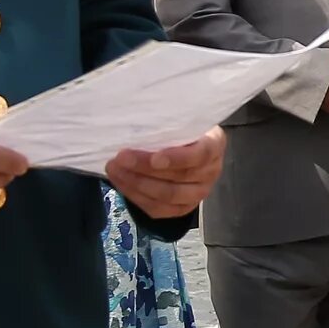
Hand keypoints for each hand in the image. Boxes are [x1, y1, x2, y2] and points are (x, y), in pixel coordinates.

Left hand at [107, 128, 226, 221]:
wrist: (185, 148)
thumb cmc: (179, 129)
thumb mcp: (179, 119)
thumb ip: (167, 122)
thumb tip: (137, 120)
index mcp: (214, 145)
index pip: (200, 154)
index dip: (177, 158)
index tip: (154, 157)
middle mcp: (211, 171)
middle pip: (179, 176)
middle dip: (145, 168)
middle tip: (120, 158)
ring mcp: (198, 193)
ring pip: (167, 196)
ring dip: (136, 183)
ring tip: (114, 169)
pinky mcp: (182, 209)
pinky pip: (157, 208)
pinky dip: (135, 196)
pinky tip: (121, 182)